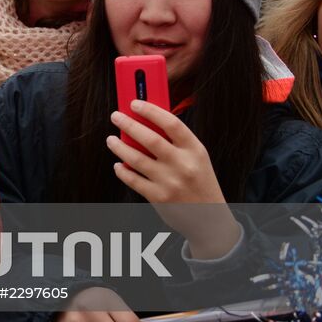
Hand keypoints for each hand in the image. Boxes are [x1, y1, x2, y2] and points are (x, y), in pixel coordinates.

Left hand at [107, 101, 241, 258]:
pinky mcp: (158, 197)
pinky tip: (118, 164)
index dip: (151, 110)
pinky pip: (132, 179)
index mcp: (196, 150)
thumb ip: (176, 142)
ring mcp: (170, 182)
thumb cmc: (199, 181)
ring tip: (111, 139)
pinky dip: (122, 170)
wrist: (209, 219)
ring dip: (119, 146)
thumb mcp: (197, 158)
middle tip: (116, 116)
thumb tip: (144, 121)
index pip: (172, 123)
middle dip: (128, 125)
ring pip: (136, 159)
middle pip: (150, 139)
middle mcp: (184, 165)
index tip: (135, 103)